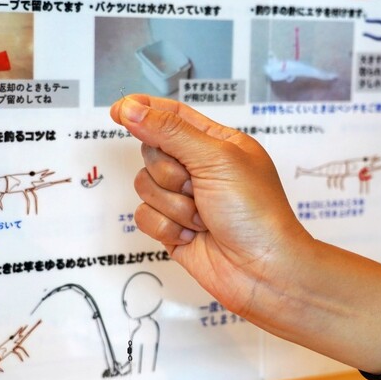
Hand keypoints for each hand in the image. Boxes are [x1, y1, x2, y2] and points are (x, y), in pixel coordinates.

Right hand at [110, 95, 312, 318]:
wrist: (263, 271)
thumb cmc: (256, 212)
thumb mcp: (215, 159)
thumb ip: (169, 131)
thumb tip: (130, 108)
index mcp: (218, 143)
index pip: (173, 116)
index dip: (144, 110)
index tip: (117, 110)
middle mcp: (201, 168)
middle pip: (152, 151)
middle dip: (170, 173)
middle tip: (197, 187)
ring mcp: (186, 200)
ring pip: (145, 185)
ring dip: (173, 204)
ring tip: (203, 217)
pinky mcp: (174, 229)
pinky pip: (144, 217)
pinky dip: (167, 227)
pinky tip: (194, 236)